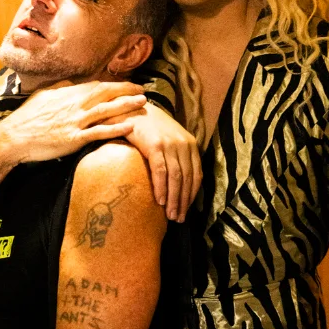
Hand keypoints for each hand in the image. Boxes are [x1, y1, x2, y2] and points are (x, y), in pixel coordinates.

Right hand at [0, 82, 146, 163]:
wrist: (14, 138)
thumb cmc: (26, 118)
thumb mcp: (42, 96)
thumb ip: (60, 88)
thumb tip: (71, 82)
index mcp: (67, 93)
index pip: (96, 85)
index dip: (114, 84)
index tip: (127, 85)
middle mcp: (74, 104)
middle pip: (106, 93)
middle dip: (126, 90)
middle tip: (143, 89)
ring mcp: (75, 121)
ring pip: (106, 110)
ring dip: (127, 105)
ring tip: (144, 103)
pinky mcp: (74, 139)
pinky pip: (99, 132)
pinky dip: (116, 128)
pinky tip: (131, 127)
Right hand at [124, 103, 201, 221]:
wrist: (131, 110)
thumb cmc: (149, 129)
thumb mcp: (169, 140)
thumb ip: (177, 158)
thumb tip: (179, 186)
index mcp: (190, 144)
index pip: (197, 175)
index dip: (192, 196)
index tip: (186, 210)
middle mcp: (183, 144)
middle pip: (188, 179)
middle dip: (183, 202)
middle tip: (178, 218)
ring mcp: (170, 144)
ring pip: (176, 178)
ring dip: (173, 199)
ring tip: (170, 215)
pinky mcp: (155, 145)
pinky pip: (161, 171)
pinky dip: (161, 188)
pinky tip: (159, 201)